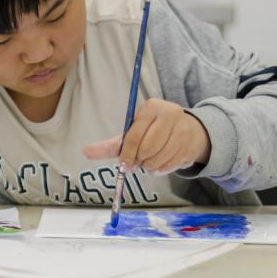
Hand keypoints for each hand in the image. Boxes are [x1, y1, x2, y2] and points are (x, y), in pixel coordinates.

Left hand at [83, 99, 210, 173]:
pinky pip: (170, 165)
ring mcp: (182, 129)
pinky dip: (162, 170)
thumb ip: (111, 144)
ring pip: (158, 158)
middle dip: (139, 161)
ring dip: (150, 167)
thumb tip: (86, 152)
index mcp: (151, 107)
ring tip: (149, 162)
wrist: (189, 131)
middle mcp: (169, 114)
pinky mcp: (190, 144)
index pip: (134, 136)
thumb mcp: (133, 133)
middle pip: (147, 149)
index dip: (127, 154)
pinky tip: (161, 164)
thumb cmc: (154, 131)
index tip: (125, 164)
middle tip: (137, 164)